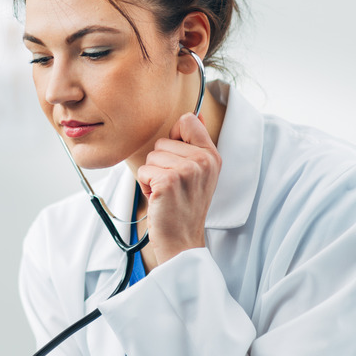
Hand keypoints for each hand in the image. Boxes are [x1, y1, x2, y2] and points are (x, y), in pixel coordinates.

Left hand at [136, 113, 221, 267]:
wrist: (181, 240)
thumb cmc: (184, 207)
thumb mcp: (200, 173)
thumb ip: (197, 143)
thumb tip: (196, 115)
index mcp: (212, 155)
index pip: (188, 120)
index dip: (174, 138)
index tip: (177, 160)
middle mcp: (203, 160)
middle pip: (162, 141)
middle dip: (160, 164)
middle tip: (172, 186)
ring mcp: (187, 170)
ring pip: (151, 157)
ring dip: (152, 176)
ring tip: (166, 193)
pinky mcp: (169, 181)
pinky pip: (143, 170)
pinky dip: (145, 185)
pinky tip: (159, 199)